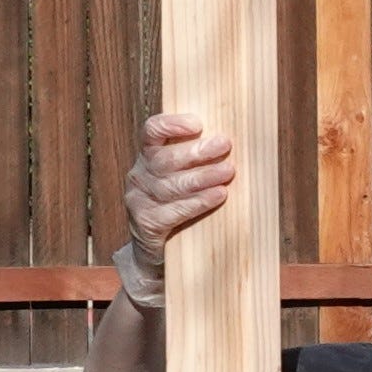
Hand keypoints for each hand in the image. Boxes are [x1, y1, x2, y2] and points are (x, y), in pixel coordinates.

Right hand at [123, 111, 235, 250]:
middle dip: (196, 151)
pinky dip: (198, 202)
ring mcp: (139, 199)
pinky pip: (173, 211)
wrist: (154, 248)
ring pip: (171, 185)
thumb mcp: (181, 175)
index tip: (197, 123)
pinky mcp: (146, 223)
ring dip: (202, 177)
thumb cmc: (176, 203)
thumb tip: (231, 142)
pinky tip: (218, 195)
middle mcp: (139, 174)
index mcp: (148, 156)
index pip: (151, 131)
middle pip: (164, 159)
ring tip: (228, 171)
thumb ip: (197, 159)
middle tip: (224, 144)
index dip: (171, 124)